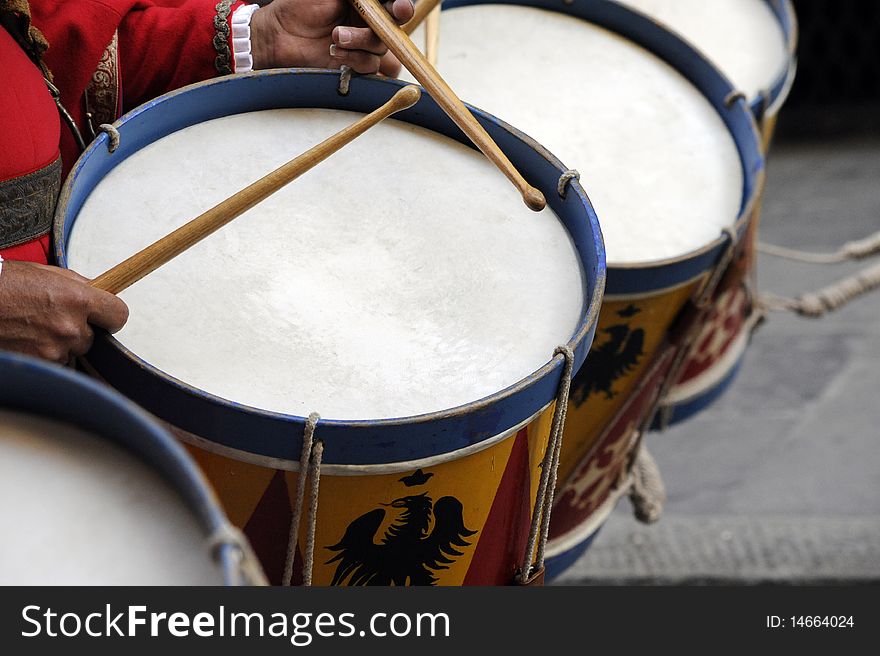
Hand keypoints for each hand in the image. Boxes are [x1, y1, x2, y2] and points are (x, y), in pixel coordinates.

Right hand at [0, 261, 128, 363]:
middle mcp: (71, 326)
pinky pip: (56, 362)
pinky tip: (28, 339)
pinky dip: (46, 354)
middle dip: (79, 329)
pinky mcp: (42, 363)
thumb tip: (101, 292)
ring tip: (34, 327)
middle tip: (52, 317)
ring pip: (73, 350)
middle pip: (94, 336)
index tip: (105, 316)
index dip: (112, 315)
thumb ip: (79, 286)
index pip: (119, 314)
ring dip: (61, 343)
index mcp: (78, 299)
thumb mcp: (48, 274)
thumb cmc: (7, 284)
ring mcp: (56, 348)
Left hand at [250, 0, 413, 75]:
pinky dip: (355, 60)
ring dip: (361, 42)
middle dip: (384, 27)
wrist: (279, 35)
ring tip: (336, 36)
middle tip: (374, 24)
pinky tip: (336, 53)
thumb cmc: (299, 6)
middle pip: (393, 28)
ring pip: (381, 49)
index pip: (393, 5)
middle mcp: (368, 24)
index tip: (399, 7)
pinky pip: (371, 67)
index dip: (401, 6)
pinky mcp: (355, 66)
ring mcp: (362, 46)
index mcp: (366, 3)